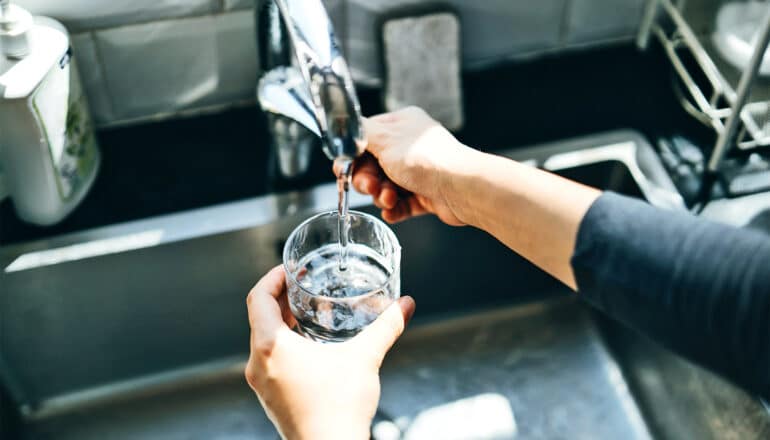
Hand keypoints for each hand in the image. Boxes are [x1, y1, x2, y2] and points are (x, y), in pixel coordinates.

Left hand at [245, 266, 415, 439]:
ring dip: (281, 322)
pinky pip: (269, 360)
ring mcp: (262, 383)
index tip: (289, 270)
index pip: (258, 298)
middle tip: (303, 286)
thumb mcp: (365, 358)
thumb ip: (386, 327)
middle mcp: (258, 363)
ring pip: (263, 340)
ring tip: (307, 312)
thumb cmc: (339, 409)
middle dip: (280, 298)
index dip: (272, 278)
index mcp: (271, 347)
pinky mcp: (270, 397)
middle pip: (259, 317)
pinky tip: (310, 346)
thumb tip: (404, 306)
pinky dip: (283, 344)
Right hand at [339, 106, 473, 224]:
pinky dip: (394, 209)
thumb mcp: (384, 139)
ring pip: (385, 187)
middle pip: (372, 166)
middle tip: (371, 187)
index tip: (344, 170)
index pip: (365, 139)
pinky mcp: (425, 194)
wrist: (461, 187)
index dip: (353, 157)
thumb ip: (360, 133)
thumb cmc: (427, 159)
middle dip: (367, 180)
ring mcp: (418, 172)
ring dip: (382, 196)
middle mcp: (409, 146)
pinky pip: (401, 204)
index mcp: (401, 125)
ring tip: (390, 199)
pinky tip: (392, 212)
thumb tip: (346, 128)